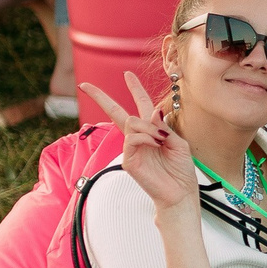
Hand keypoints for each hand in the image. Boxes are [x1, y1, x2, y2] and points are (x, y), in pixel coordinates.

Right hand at [79, 72, 199, 216]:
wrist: (180, 193)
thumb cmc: (181, 170)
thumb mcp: (179, 143)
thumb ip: (165, 127)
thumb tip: (153, 111)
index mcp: (152, 131)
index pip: (141, 105)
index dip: (135, 89)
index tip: (127, 74)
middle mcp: (138, 138)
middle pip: (116, 112)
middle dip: (100, 97)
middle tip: (85, 85)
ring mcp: (131, 149)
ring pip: (130, 122)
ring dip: (148, 127)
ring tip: (161, 140)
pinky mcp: (128, 160)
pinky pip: (133, 138)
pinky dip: (146, 137)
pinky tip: (156, 143)